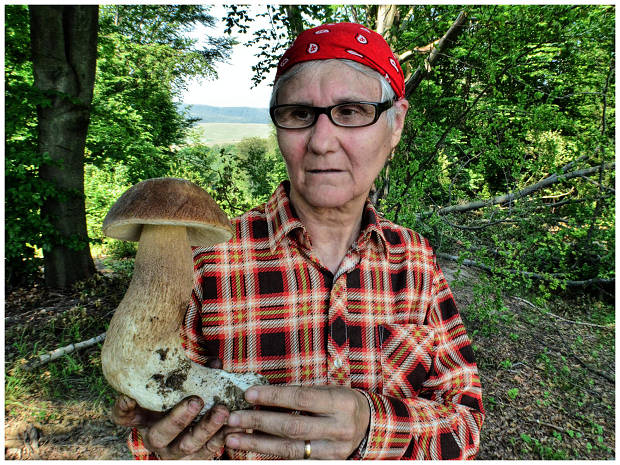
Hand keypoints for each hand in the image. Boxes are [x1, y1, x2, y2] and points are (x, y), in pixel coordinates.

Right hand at [110, 357, 229, 458]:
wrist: (191, 431)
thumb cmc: (180, 401)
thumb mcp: (177, 389)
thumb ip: (191, 374)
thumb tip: (215, 362)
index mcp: (144, 420)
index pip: (123, 416)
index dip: (123, 408)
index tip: (128, 397)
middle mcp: (155, 439)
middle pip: (160, 434)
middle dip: (179, 418)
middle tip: (196, 401)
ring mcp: (174, 452)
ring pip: (188, 445)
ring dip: (207, 428)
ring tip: (222, 411)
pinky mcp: (194, 459)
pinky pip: (209, 451)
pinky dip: (223, 437)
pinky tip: (236, 425)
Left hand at [224, 385, 369, 459]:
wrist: (368, 425)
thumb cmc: (341, 403)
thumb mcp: (327, 391)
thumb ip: (299, 394)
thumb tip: (262, 397)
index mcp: (340, 403)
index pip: (301, 398)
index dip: (273, 396)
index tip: (249, 394)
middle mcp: (339, 428)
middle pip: (292, 426)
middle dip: (259, 422)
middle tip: (233, 418)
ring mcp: (334, 451)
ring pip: (290, 449)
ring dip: (258, 444)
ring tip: (234, 438)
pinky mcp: (327, 463)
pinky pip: (295, 461)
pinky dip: (271, 455)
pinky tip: (253, 449)